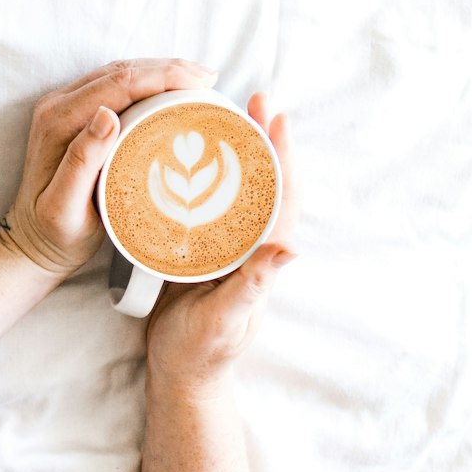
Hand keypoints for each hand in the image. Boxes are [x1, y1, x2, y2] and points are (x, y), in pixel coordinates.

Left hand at [0, 58, 218, 279]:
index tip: (199, 81)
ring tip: (198, 79)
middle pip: (120, 71)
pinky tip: (171, 90)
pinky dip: (147, 83)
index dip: (161, 75)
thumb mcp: (65, 207)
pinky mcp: (75, 117)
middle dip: (167, 68)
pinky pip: (115, 87)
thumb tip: (106, 115)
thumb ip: (81, 162)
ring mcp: (65, 108)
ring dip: (159, 71)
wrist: (32, 242)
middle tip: (208, 77)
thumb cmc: (53, 232)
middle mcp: (59, 106)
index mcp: (58, 122)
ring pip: (119, 74)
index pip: (118, 83)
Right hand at [144, 93, 298, 394]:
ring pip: (244, 189)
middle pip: (266, 183)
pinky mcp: (204, 249)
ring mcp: (228, 247)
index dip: (283, 156)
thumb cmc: (202, 351)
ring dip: (244, 150)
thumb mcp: (224, 320)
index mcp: (259, 257)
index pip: (281, 198)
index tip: (277, 117)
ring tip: (233, 112)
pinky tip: (200, 153)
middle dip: (266, 139)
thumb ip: (253, 287)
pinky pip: (218, 203)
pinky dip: (216, 173)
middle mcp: (249, 246)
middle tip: (256, 97)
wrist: (180, 374)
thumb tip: (291, 250)